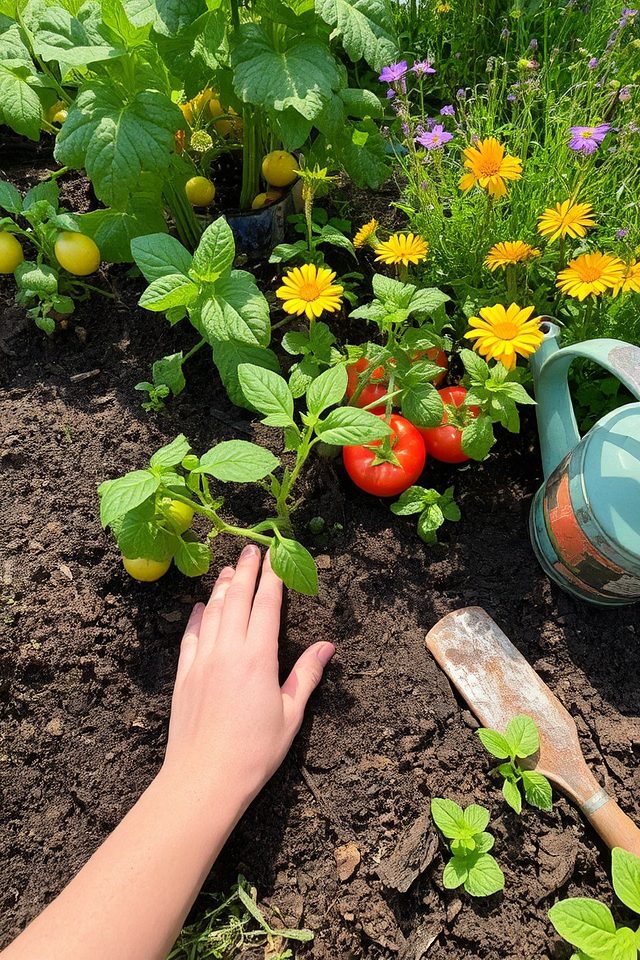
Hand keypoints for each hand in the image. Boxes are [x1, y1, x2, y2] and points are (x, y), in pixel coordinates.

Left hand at [162, 544, 334, 806]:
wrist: (204, 779)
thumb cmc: (254, 752)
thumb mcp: (290, 715)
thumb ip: (306, 675)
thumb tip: (327, 646)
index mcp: (258, 658)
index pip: (266, 606)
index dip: (272, 579)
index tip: (276, 557)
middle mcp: (228, 651)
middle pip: (238, 599)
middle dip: (246, 571)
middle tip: (252, 549)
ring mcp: (202, 661)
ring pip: (213, 612)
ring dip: (223, 588)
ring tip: (229, 570)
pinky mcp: (184, 676)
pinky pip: (191, 636)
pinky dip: (198, 617)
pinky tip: (202, 607)